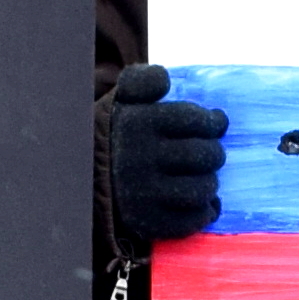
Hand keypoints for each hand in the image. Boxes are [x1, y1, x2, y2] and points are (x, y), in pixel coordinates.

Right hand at [101, 63, 227, 245]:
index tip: (217, 123)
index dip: (213, 121)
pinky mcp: (147, 221)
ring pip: (201, 189)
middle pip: (203, 155)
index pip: (193, 119)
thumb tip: (165, 78)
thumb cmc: (114, 135)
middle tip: (211, 153)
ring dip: (210, 183)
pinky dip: (205, 212)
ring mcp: (144, 193)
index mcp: (137, 124)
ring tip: (205, 178)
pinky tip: (205, 203)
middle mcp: (141, 158)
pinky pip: (190, 220)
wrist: (80, 178)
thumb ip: (141, 82)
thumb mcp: (119, 101)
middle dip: (214, 153)